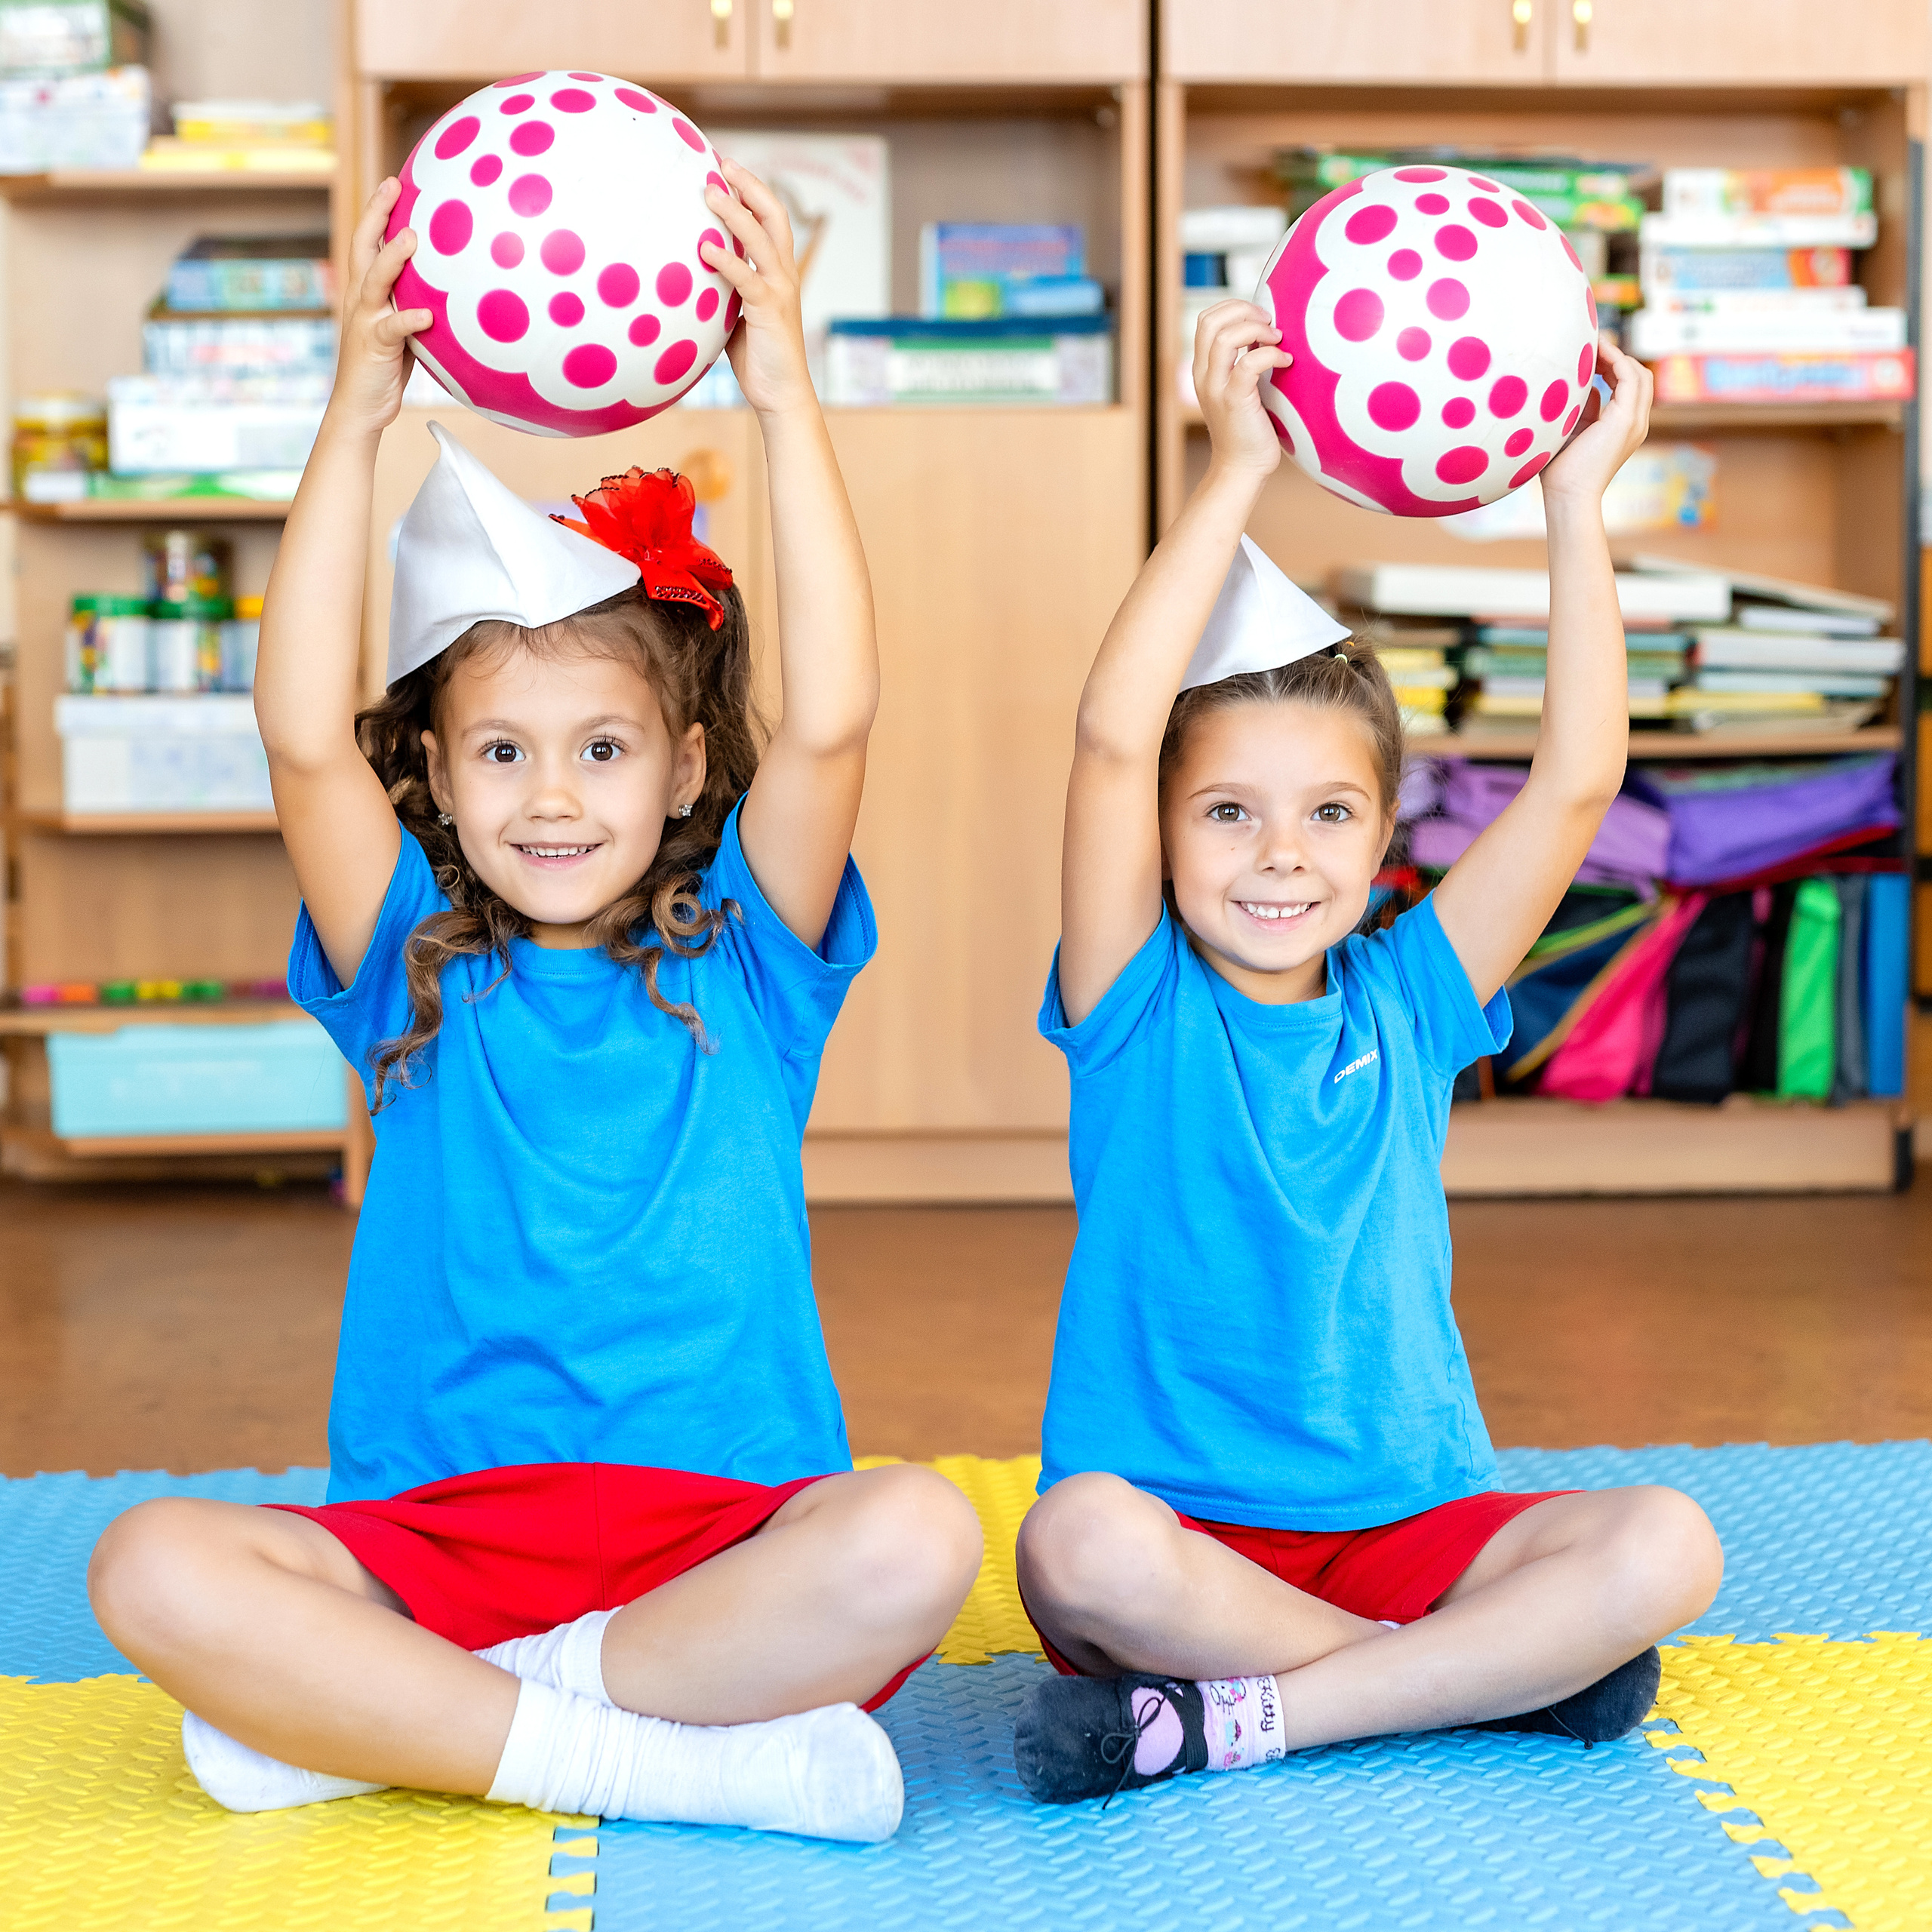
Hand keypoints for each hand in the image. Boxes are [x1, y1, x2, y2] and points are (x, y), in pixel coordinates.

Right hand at [327, 178, 431, 437]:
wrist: (360, 406)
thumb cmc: (385, 367)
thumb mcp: (402, 329)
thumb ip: (415, 304)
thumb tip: (448, 289)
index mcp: (366, 292)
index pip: (369, 243)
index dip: (378, 212)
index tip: (393, 183)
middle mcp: (361, 300)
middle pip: (363, 247)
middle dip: (377, 214)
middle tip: (392, 185)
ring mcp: (366, 321)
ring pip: (375, 281)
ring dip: (392, 258)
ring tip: (412, 238)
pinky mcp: (375, 346)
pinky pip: (393, 329)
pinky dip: (409, 320)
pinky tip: (427, 315)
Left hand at [701, 160, 813, 417]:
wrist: (781, 394)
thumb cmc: (757, 357)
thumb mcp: (736, 314)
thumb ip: (723, 289)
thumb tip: (690, 273)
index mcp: (778, 273)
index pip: (770, 220)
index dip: (752, 191)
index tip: (727, 169)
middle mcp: (784, 275)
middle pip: (773, 216)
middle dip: (750, 187)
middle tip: (723, 164)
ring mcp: (780, 291)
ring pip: (761, 240)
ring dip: (735, 213)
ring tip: (710, 193)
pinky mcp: (770, 312)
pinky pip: (747, 279)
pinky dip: (726, 261)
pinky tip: (704, 248)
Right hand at [1194, 300, 1290, 481]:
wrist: (1241, 468)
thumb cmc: (1249, 428)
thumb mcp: (1241, 387)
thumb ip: (1244, 360)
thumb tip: (1268, 332)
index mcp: (1203, 369)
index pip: (1207, 320)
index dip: (1234, 308)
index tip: (1261, 318)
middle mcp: (1204, 375)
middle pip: (1210, 322)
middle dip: (1244, 311)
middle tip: (1269, 323)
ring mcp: (1216, 388)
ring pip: (1224, 338)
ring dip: (1257, 330)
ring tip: (1277, 340)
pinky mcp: (1234, 401)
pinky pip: (1249, 363)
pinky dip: (1271, 355)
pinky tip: (1286, 362)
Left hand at [1539, 338, 1652, 507]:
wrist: (1568, 497)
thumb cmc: (1561, 471)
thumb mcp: (1573, 430)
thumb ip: (1582, 407)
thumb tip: (1581, 384)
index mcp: (1624, 425)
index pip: (1627, 385)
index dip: (1611, 365)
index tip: (1588, 354)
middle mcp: (1635, 422)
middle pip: (1637, 375)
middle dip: (1615, 357)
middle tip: (1589, 345)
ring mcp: (1634, 421)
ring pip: (1637, 373)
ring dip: (1615, 355)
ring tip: (1591, 345)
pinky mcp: (1626, 420)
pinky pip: (1629, 377)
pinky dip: (1615, 360)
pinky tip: (1595, 354)